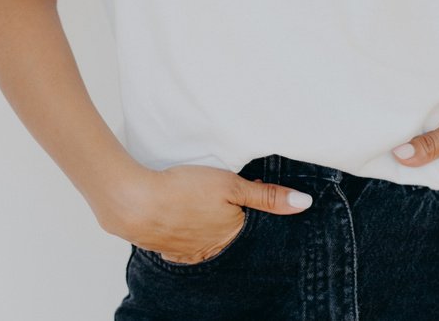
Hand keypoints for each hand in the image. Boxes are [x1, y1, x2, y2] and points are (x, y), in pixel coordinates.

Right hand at [104, 164, 312, 264]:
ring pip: (206, 239)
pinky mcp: (164, 249)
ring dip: (206, 223)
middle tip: (217, 192)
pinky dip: (185, 231)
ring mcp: (186, 253)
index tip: (242, 187)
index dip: (248, 204)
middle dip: (229, 217)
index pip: (251, 225)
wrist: (133, 202)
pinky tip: (180, 217)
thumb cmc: (183, 190)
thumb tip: (305, 204)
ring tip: (198, 203)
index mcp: (230, 237)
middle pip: (229, 234)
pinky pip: (183, 244)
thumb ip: (267, 196)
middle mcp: (211, 251)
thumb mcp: (231, 185)